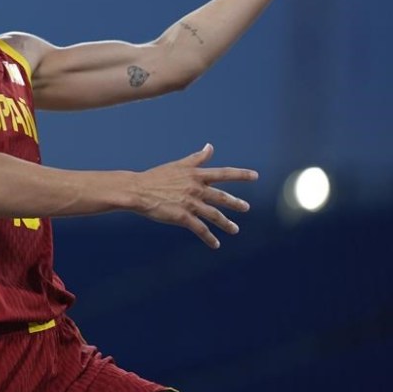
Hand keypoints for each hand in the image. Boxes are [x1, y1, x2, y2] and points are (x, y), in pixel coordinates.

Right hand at [133, 143, 256, 248]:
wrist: (137, 190)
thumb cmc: (155, 177)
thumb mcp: (178, 165)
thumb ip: (197, 158)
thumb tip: (210, 147)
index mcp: (195, 175)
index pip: (223, 173)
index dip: (240, 174)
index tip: (255, 176)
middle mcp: (196, 188)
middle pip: (222, 197)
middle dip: (236, 203)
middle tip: (246, 207)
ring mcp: (190, 203)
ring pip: (214, 215)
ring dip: (226, 223)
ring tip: (235, 230)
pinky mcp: (182, 217)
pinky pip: (200, 229)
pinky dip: (209, 238)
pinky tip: (215, 244)